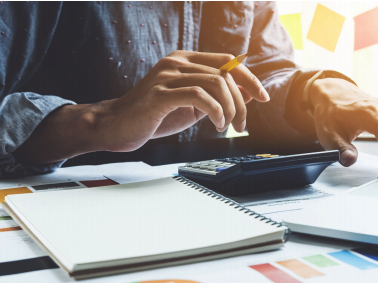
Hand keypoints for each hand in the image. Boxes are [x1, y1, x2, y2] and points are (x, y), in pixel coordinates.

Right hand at [15, 51, 268, 163]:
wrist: (115, 127)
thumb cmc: (152, 117)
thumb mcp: (192, 106)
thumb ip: (216, 97)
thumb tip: (248, 95)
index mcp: (185, 61)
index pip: (227, 61)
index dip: (249, 78)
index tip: (263, 98)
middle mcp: (176, 62)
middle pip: (225, 73)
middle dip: (242, 101)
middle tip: (241, 125)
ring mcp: (167, 75)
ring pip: (215, 83)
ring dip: (230, 109)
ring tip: (226, 127)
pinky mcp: (160, 93)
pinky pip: (199, 95)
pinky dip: (215, 111)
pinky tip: (216, 124)